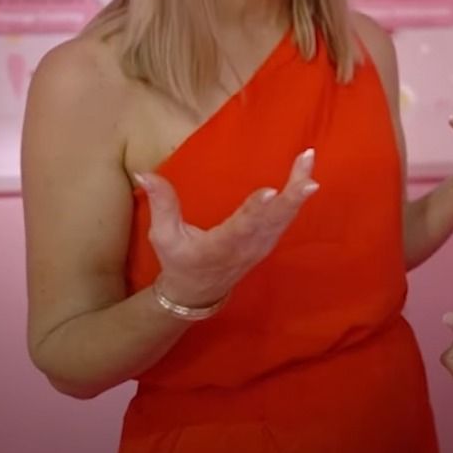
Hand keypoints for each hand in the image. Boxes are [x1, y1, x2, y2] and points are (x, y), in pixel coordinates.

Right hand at [133, 148, 318, 307]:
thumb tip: (143, 172)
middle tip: (308, 172)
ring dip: (298, 190)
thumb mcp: (163, 236)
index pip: (241, 228)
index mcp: (220, 247)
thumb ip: (161, 203)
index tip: (271, 191)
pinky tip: (306, 175)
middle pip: (272, 220)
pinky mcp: (269, 240)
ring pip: (285, 217)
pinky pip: (286, 218)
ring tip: (308, 160)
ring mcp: (262, 245)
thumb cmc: (179, 261)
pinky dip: (297, 197)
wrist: (199, 292)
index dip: (256, 210)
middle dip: (292, 196)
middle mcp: (247, 247)